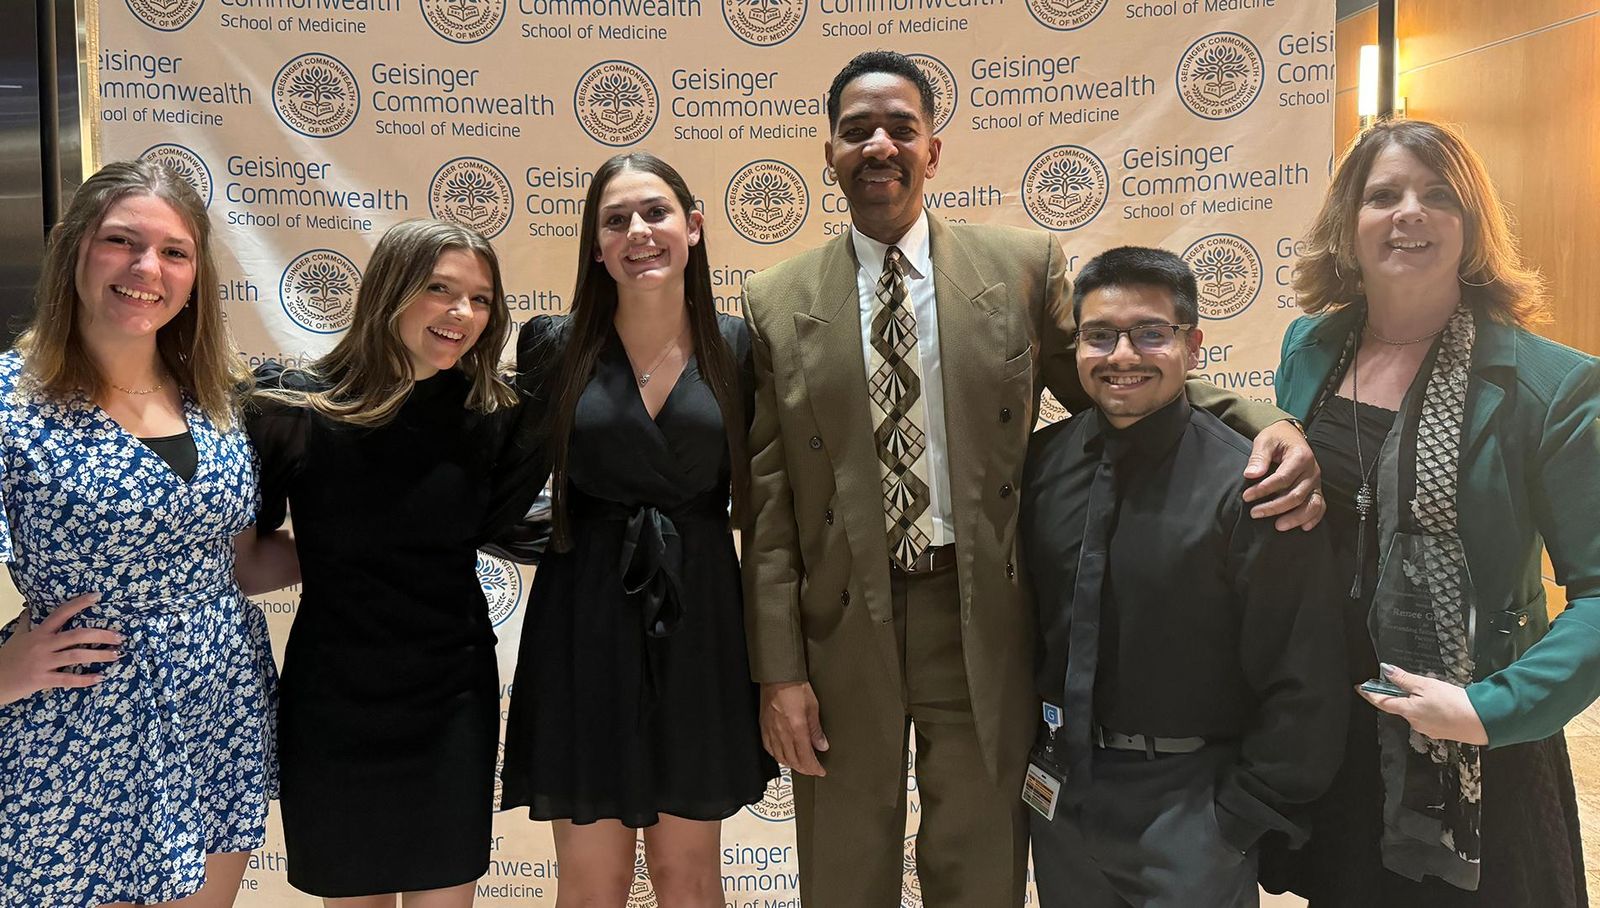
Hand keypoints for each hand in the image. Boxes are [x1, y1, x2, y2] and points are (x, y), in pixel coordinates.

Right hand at [0, 594, 121, 706]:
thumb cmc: (5, 658)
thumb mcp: (16, 637)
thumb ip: (25, 624)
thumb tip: (28, 608)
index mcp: (38, 633)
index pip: (61, 613)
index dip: (79, 603)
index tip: (98, 596)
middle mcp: (42, 645)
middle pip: (77, 635)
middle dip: (101, 634)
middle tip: (119, 636)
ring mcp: (42, 662)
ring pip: (76, 655)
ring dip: (99, 655)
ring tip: (116, 655)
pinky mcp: (41, 680)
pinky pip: (67, 679)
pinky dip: (85, 679)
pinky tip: (99, 678)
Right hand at [759, 681, 827, 776]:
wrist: (778, 676)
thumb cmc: (795, 687)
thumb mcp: (813, 707)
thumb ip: (816, 730)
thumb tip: (822, 745)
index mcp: (797, 729)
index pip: (806, 757)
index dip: (814, 768)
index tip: (820, 771)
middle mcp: (782, 733)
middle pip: (793, 761)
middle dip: (804, 769)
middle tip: (812, 770)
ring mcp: (771, 731)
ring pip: (780, 757)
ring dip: (792, 765)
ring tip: (800, 765)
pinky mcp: (764, 727)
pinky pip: (769, 748)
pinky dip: (778, 756)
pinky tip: (782, 755)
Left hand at [1241, 419, 1324, 530]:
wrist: (1291, 435)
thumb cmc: (1276, 438)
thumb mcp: (1265, 440)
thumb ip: (1258, 457)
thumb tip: (1251, 475)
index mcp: (1300, 457)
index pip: (1282, 478)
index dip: (1264, 489)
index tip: (1246, 496)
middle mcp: (1312, 471)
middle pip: (1296, 495)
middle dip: (1274, 507)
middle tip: (1254, 513)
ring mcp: (1316, 481)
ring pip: (1311, 504)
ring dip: (1295, 517)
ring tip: (1278, 526)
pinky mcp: (1316, 488)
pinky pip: (1320, 505)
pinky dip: (1314, 517)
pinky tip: (1303, 527)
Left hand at [1357, 663, 1488, 744]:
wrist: (1481, 722)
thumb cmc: (1453, 703)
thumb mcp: (1426, 685)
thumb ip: (1405, 679)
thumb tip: (1386, 670)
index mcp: (1407, 710)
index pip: (1382, 702)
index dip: (1370, 694)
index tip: (1361, 688)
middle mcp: (1414, 722)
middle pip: (1399, 707)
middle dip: (1400, 696)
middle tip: (1405, 683)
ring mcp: (1427, 729)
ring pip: (1414, 712)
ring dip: (1417, 702)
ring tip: (1432, 692)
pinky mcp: (1439, 731)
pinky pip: (1428, 718)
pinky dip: (1429, 710)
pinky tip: (1441, 704)